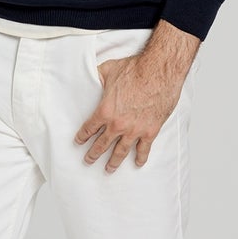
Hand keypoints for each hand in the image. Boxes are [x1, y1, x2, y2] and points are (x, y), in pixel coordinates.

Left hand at [76, 52, 182, 171]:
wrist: (159, 71)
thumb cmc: (136, 69)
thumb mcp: (108, 70)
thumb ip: (97, 76)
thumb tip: (90, 75)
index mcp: (105, 111)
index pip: (89, 128)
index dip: (82, 136)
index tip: (78, 142)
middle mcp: (118, 124)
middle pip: (102, 144)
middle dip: (93, 154)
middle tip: (88, 161)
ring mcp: (135, 130)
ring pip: (121, 151)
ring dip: (113, 161)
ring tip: (108, 169)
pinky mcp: (150, 131)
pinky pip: (144, 149)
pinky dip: (141, 157)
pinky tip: (137, 163)